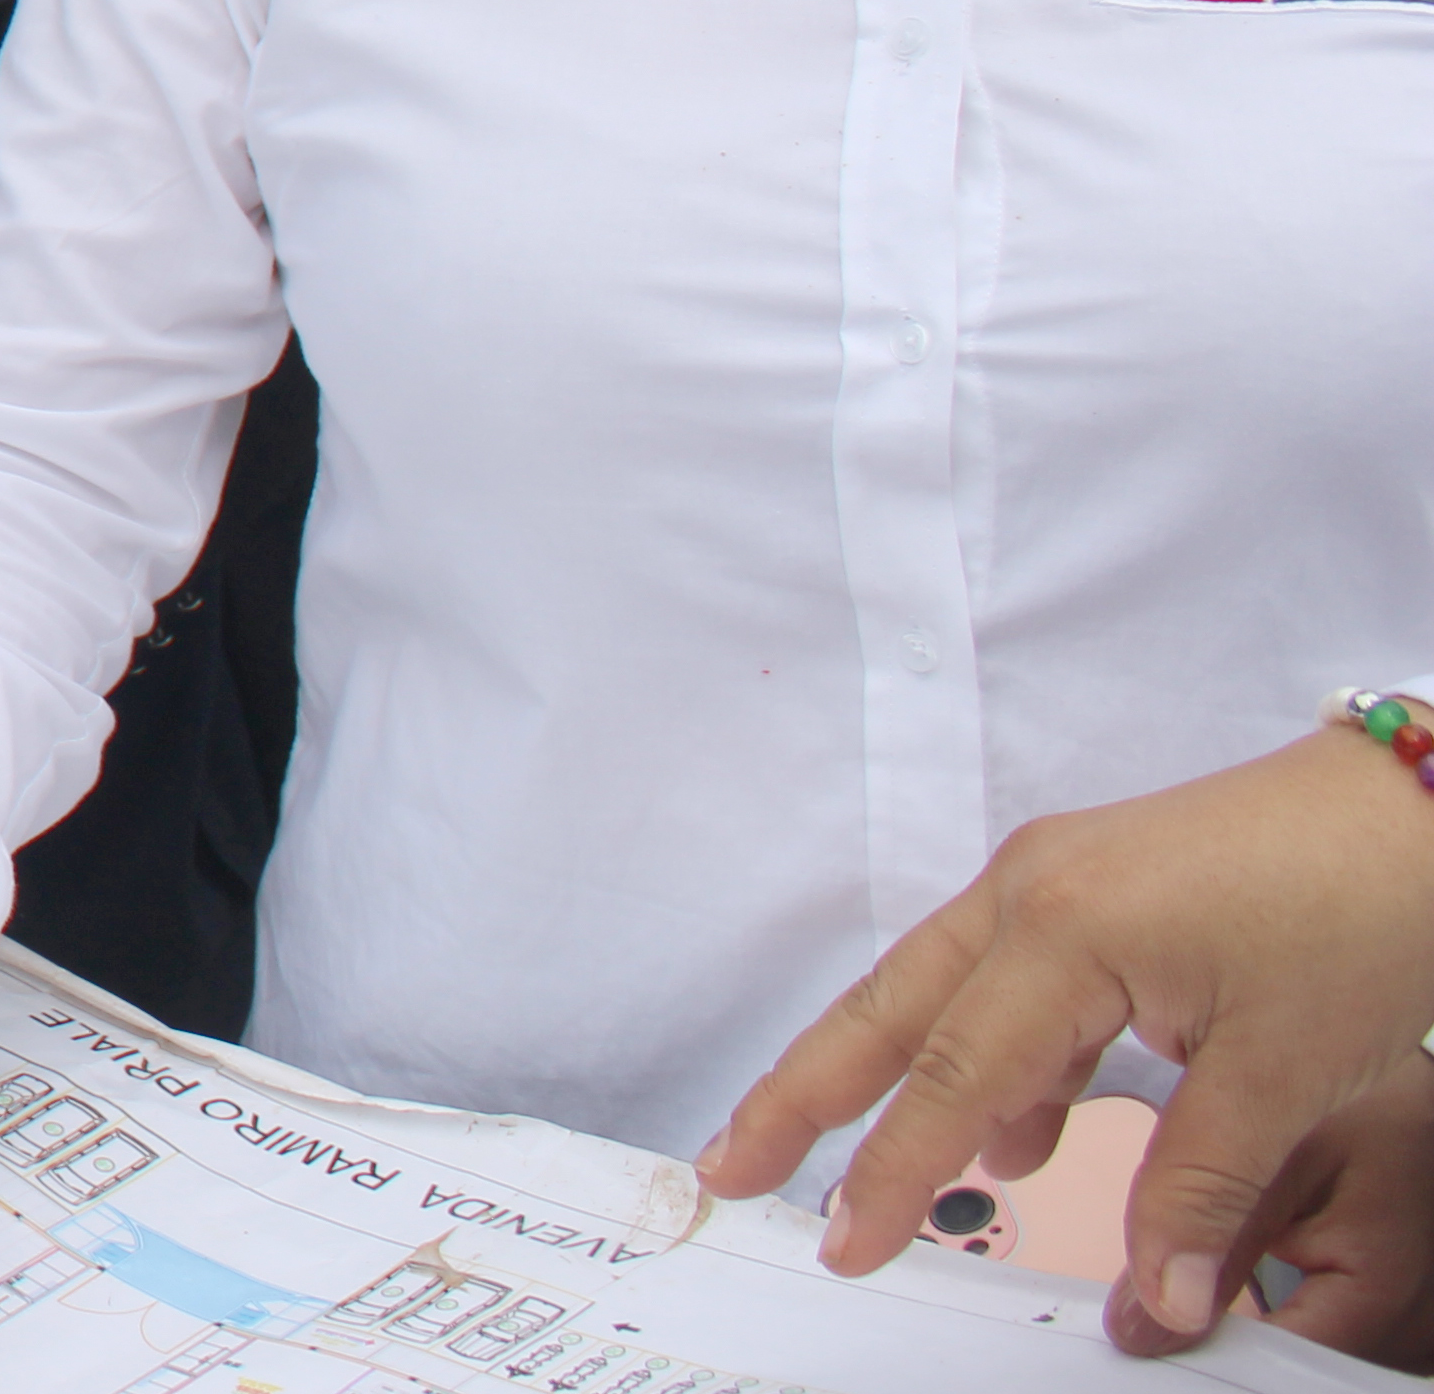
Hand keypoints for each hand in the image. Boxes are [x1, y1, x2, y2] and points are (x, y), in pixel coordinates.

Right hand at [700, 726, 1433, 1347]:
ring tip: (845, 1157)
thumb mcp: (1291, 1065)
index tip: (848, 1245)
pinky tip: (1016, 1131)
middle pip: (887, 1010)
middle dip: (801, 1096)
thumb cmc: (1367, 902)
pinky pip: (1003, 979)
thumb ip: (1202, 1183)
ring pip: (933, 990)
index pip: (952, 1076)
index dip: (891, 1171)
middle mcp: (1032, 891)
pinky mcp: (1095, 885)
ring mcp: (1056, 878)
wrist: (1427, 800)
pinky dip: (986, 1058)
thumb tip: (1160, 1295)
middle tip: (731, 1165)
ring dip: (883, 1074)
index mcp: (1063, 930)